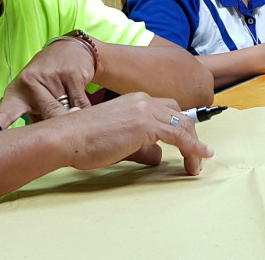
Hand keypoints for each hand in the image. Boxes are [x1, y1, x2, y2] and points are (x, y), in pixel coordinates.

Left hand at [0, 38, 95, 127]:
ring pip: (65, 113)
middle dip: (54, 128)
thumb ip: (37, 119)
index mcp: (15, 94)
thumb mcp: (34, 98)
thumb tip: (42, 144)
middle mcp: (29, 84)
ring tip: (72, 112)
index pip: (4, 114)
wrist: (68, 50)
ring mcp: (51, 79)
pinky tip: (83, 110)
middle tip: (58, 135)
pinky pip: (80, 105)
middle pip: (44, 118)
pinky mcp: (71, 76)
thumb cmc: (47, 81)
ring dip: (71, 118)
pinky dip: (84, 112)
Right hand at [49, 93, 213, 174]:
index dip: (181, 127)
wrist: (66, 138)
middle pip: (180, 116)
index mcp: (135, 100)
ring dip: (194, 146)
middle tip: (197, 154)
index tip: (189, 142)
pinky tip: (199, 157)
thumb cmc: (83, 141)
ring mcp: (146, 111)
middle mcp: (144, 101)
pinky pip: (180, 137)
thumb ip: (141, 147)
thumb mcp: (119, 141)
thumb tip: (157, 156)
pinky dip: (193, 148)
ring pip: (184, 126)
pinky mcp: (146, 125)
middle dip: (192, 135)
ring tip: (197, 163)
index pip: (168, 110)